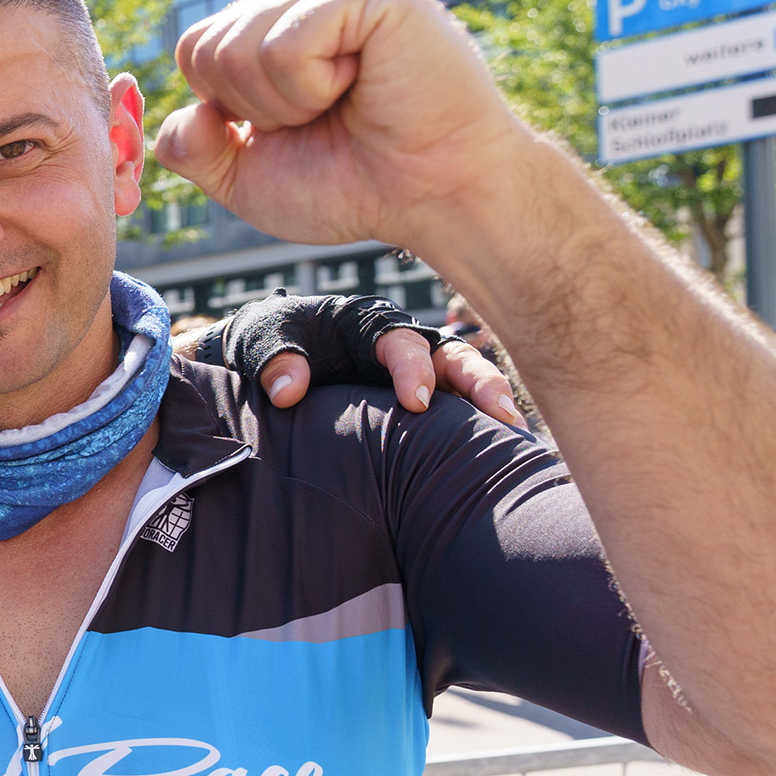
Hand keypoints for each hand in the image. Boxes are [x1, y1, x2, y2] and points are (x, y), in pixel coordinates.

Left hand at [152, 0, 537, 260]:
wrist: (436, 198)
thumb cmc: (353, 185)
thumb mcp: (245, 174)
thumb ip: (191, 146)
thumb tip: (179, 113)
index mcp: (280, 16)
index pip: (194, 51)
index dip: (230, 110)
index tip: (296, 126)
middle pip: (206, 50)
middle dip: (256, 111)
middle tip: (328, 116)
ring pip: (239, 50)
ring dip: (287, 104)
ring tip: (349, 99)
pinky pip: (283, 49)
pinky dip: (312, 90)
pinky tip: (365, 83)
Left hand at [258, 332, 519, 426]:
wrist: (261, 355)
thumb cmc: (266, 340)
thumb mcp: (260, 341)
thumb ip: (275, 360)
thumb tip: (289, 391)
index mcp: (365, 323)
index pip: (398, 342)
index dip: (411, 368)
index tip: (415, 401)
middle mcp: (400, 345)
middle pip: (451, 357)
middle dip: (478, 382)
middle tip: (500, 416)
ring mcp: (414, 372)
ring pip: (462, 382)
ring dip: (489, 404)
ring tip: (515, 436)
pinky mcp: (416, 401)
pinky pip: (452, 409)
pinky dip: (474, 426)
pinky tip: (499, 452)